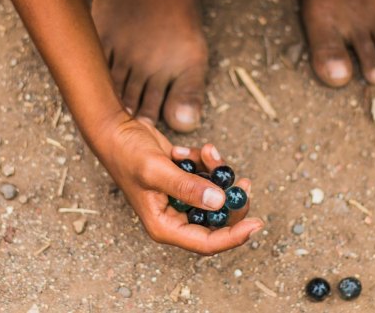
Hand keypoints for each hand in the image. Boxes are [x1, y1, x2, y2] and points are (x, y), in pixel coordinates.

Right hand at [101, 116, 262, 254]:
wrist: (117, 131)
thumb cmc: (127, 154)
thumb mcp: (156, 170)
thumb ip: (186, 187)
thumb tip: (218, 201)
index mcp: (165, 226)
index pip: (206, 242)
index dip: (234, 237)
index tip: (257, 223)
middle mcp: (175, 217)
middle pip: (217, 220)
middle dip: (231, 199)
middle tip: (243, 181)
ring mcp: (182, 199)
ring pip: (216, 194)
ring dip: (218, 172)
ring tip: (208, 151)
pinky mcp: (186, 181)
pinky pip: (208, 176)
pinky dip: (207, 162)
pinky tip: (191, 150)